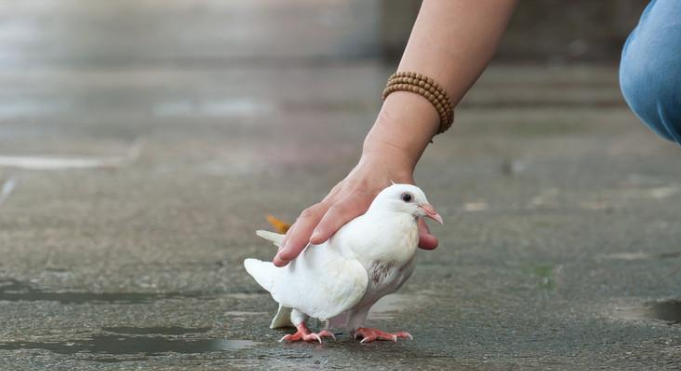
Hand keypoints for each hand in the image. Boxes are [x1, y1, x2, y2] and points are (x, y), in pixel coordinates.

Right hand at [273, 146, 437, 266]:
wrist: (383, 158)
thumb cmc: (396, 182)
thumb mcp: (410, 197)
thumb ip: (418, 222)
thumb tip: (432, 244)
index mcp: (360, 194)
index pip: (342, 209)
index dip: (329, 225)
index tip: (317, 241)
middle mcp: (339, 197)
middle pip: (313, 215)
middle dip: (296, 237)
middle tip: (283, 259)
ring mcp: (329, 201)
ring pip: (305, 218)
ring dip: (290, 239)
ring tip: (279, 263)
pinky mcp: (324, 207)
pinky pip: (305, 221)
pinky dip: (293, 237)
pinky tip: (285, 255)